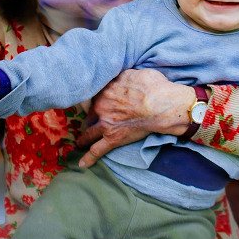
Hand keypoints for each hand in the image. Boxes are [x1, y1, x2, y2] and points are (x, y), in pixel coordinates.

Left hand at [76, 69, 194, 167]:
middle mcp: (101, 107)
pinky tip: (82, 164)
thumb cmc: (152, 86)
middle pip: (90, 113)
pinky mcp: (113, 139)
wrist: (159, 104)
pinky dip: (89, 158)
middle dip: (89, 117)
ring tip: (79, 141)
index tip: (97, 101)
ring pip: (89, 132)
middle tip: (89, 120)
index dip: (97, 98)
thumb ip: (123, 77)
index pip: (96, 94)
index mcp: (105, 90)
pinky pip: (97, 150)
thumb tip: (122, 78)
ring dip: (84, 137)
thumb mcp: (134, 73)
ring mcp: (105, 124)